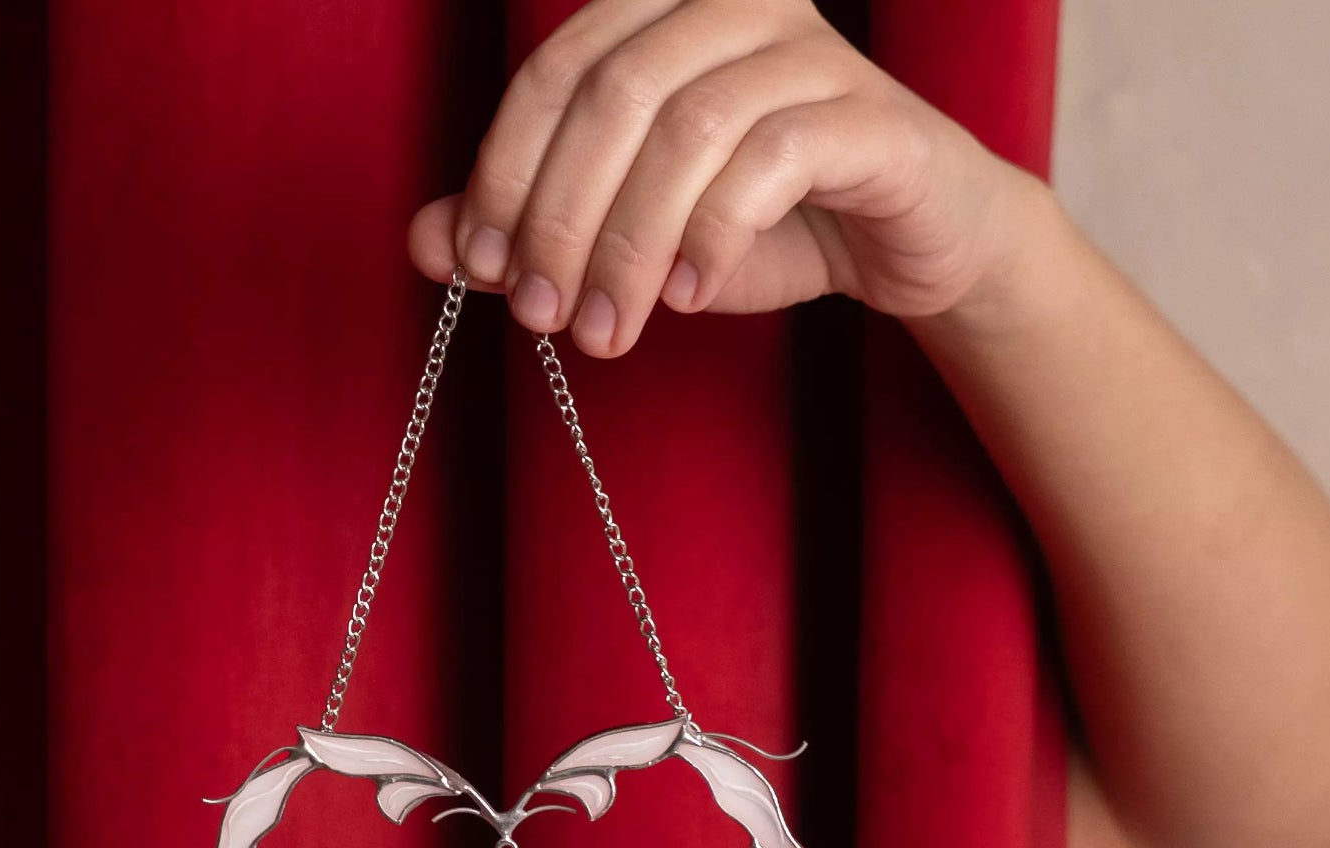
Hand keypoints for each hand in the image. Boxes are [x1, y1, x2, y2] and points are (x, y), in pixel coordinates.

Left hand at [409, 0, 1042, 356]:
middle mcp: (735, 3)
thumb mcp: (629, 232)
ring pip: (688, 129)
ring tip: (608, 332)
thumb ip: (530, 226)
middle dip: (561, 216)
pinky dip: (715, 235)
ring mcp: (809, 48)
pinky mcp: (867, 114)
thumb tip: (425, 240)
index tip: (480, 268)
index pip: (556, 70)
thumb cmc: (760, 224)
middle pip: (614, 94)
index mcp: (663, 7)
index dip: (505, 169)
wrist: (903, 241)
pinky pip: (772, 160)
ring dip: (631, 245)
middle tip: (540, 318)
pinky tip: (690, 297)